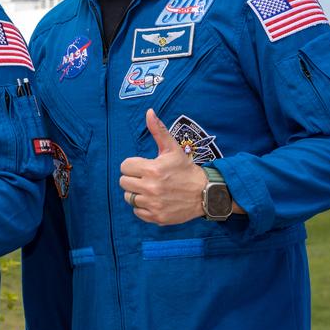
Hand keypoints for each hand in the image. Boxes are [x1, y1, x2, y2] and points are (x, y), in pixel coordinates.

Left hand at [118, 109, 206, 224]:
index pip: (124, 166)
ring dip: (137, 193)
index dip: (133, 165)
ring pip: (129, 198)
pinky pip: (137, 212)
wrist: (205, 193)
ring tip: (151, 189)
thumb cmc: (186, 169)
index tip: (145, 166)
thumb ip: (158, 130)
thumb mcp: (172, 148)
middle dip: (134, 178)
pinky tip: (154, 200)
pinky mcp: (157, 217)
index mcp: (152, 169)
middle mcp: (151, 188)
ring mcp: (153, 204)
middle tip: (148, 178)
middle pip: (124, 182)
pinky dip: (143, 207)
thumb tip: (149, 111)